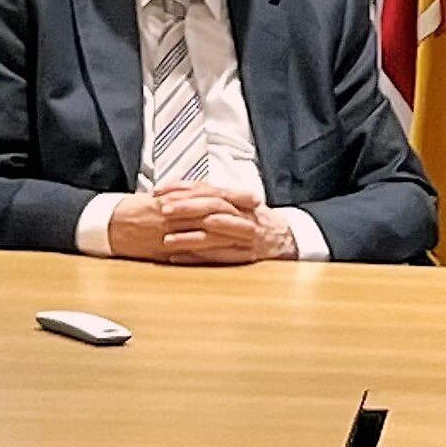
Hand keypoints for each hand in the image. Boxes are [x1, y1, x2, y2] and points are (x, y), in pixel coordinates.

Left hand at [148, 185, 295, 265]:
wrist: (285, 238)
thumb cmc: (255, 219)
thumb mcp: (237, 202)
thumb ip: (212, 196)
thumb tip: (179, 188)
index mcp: (238, 200)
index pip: (208, 189)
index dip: (183, 189)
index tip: (159, 192)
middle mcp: (242, 215)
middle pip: (213, 208)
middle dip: (187, 208)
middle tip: (164, 210)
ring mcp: (244, 237)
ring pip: (215, 235)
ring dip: (189, 238)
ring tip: (167, 240)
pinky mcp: (245, 256)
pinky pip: (219, 257)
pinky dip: (197, 258)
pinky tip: (177, 258)